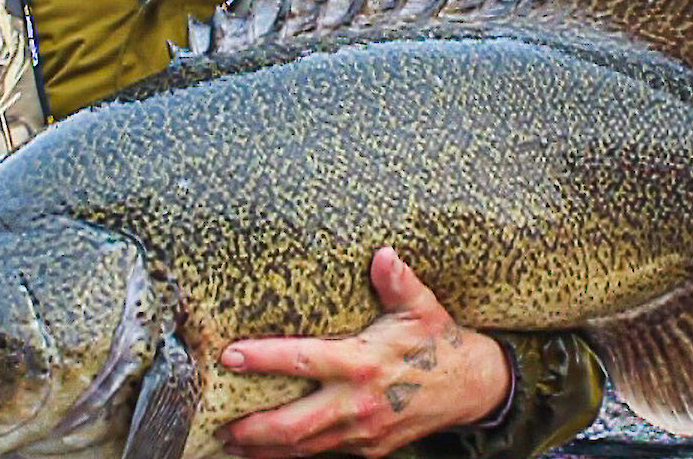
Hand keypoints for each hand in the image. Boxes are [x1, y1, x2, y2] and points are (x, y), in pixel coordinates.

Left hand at [217, 247, 510, 457]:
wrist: (473, 389)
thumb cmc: (439, 343)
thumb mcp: (423, 307)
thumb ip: (398, 283)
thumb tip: (383, 255)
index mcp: (364, 364)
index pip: (303, 362)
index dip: (264, 359)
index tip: (231, 355)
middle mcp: (358, 403)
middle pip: (293, 425)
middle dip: (252, 428)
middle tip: (219, 424)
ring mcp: (362, 433)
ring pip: (304, 448)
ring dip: (265, 449)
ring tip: (231, 442)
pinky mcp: (369, 449)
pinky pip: (323, 454)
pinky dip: (294, 453)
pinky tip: (270, 449)